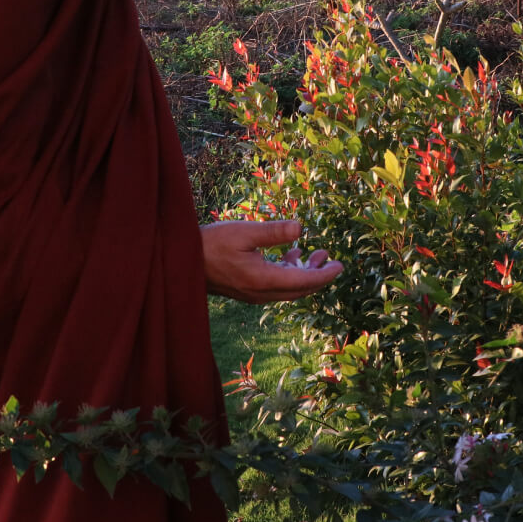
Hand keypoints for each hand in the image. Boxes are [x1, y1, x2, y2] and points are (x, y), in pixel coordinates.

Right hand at [201, 220, 342, 303]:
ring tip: (316, 253)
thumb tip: (301, 228)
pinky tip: (291, 255)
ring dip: (303, 273)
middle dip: (318, 275)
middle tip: (332, 260)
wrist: (182, 261)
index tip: (339, 266)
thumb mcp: (244, 232)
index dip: (324, 275)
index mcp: (263, 280)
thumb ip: (274, 232)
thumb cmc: (212, 244)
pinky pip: (276, 286)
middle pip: (299, 289)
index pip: (303, 282)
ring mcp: (253, 293)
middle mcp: (261, 292)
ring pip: (288, 288)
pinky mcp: (247, 289)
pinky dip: (288, 272)